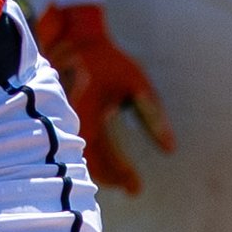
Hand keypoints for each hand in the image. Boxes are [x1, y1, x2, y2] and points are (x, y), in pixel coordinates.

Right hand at [35, 1, 175, 191]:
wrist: (78, 41)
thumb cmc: (111, 62)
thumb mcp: (138, 85)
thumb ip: (153, 117)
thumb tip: (170, 150)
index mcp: (89, 110)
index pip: (103, 154)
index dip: (118, 174)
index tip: (135, 188)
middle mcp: (71, 117)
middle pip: (88, 162)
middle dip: (110, 178)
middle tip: (132, 189)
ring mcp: (62, 118)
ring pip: (78, 156)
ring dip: (99, 171)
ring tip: (121, 180)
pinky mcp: (60, 118)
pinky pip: (73, 145)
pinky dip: (90, 158)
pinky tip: (105, 165)